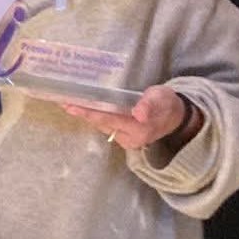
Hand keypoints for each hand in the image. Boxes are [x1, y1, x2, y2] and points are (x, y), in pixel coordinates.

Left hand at [62, 85, 190, 150]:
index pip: (109, 119)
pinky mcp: (123, 137)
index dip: (89, 112)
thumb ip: (150, 105)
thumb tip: (139, 113)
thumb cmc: (167, 103)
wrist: (176, 117)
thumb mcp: (161, 99)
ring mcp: (126, 140)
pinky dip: (94, 116)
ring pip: (102, 126)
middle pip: (101, 124)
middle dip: (83, 113)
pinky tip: (82, 107)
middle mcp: (130, 138)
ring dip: (86, 114)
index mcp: (139, 129)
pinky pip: (106, 126)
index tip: (71, 106)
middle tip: (63, 101)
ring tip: (68, 103)